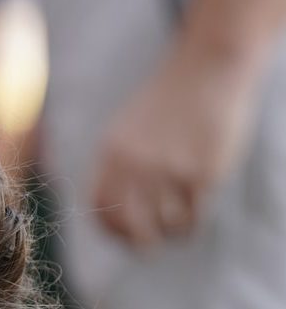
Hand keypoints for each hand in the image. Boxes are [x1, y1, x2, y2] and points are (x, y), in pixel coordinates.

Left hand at [91, 35, 262, 245]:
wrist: (209, 66)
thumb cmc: (166, 100)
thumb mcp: (124, 128)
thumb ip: (113, 166)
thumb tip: (105, 211)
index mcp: (112, 154)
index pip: (100, 207)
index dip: (109, 228)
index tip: (121, 232)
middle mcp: (137, 165)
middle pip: (130, 225)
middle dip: (138, 241)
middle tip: (148, 242)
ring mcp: (171, 169)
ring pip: (164, 225)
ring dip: (169, 232)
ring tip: (175, 224)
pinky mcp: (203, 172)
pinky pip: (192, 216)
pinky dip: (190, 223)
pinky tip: (192, 213)